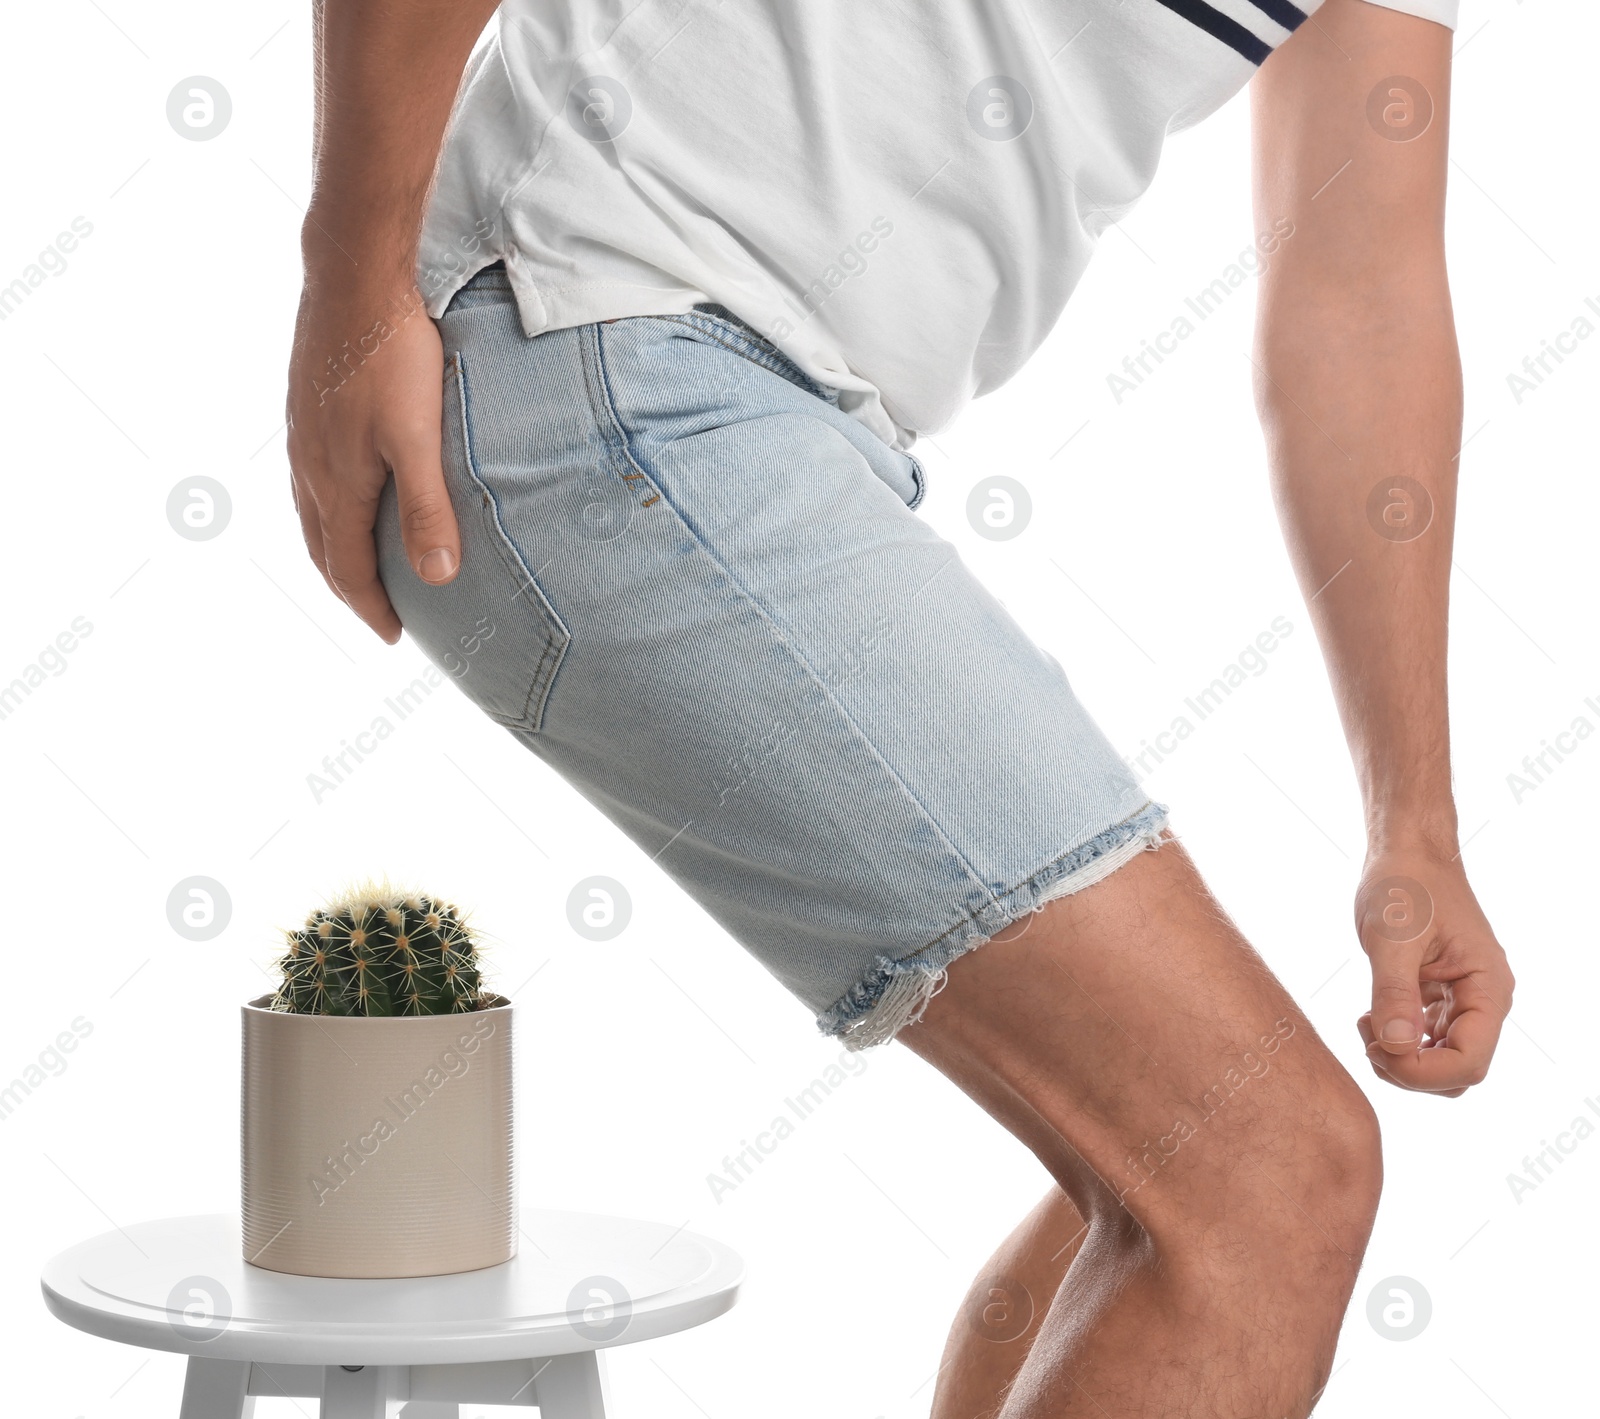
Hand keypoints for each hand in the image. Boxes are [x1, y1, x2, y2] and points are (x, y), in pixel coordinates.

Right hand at [285, 264, 459, 642]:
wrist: (352, 279)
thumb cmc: (391, 356)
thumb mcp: (418, 438)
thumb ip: (427, 508)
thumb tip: (436, 577)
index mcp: (335, 485)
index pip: (348, 569)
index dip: (371, 608)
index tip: (394, 636)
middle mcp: (308, 467)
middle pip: (323, 549)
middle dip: (350, 588)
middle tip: (378, 614)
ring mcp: (302, 437)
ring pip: (313, 515)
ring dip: (337, 551)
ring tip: (362, 568)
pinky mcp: (306, 408)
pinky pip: (311, 480)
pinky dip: (329, 511)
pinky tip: (348, 496)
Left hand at [1353, 845, 1513, 1095]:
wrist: (1406, 853)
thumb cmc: (1404, 884)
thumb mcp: (1392, 938)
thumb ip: (1394, 993)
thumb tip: (1395, 1048)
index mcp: (1487, 989)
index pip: (1468, 1063)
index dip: (1421, 1072)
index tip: (1376, 1047)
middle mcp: (1483, 1001)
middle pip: (1458, 1072)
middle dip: (1410, 1071)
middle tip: (1367, 1036)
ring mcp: (1463, 1001)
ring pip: (1442, 1063)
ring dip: (1402, 1061)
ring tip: (1367, 1024)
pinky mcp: (1440, 997)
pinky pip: (1427, 1041)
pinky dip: (1398, 1043)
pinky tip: (1371, 1018)